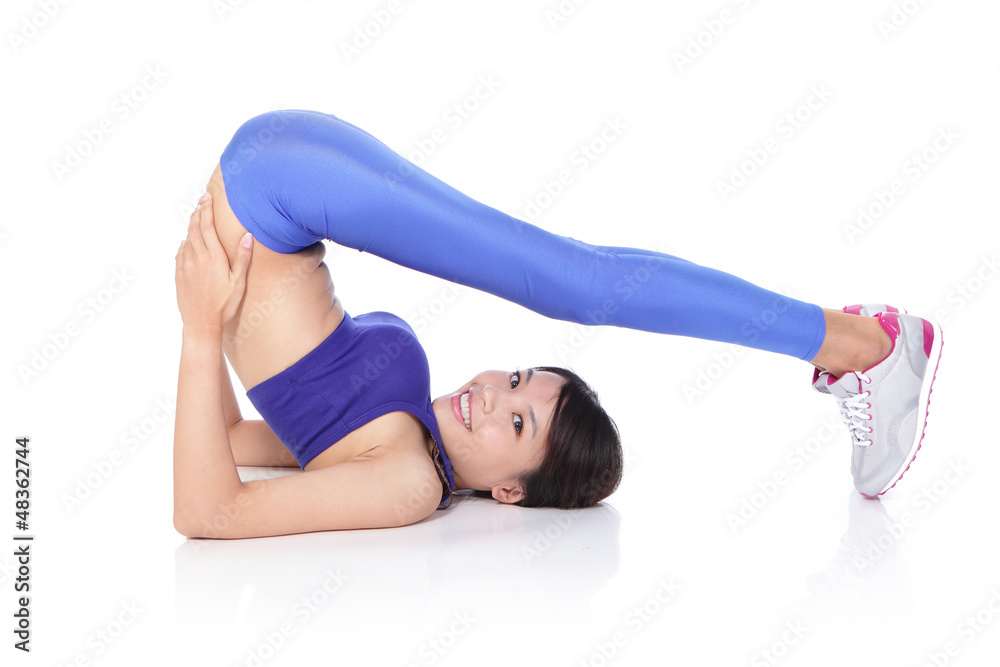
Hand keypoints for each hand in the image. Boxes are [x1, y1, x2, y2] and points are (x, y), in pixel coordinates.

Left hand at [175, 192, 252, 334]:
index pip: (208, 227)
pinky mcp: (179, 275)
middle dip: (198, 213)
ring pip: (187, 240)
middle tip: (201, 201)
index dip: (207, 210)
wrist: (201, 323)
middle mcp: (197, 258)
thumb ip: (243, 258)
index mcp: (214, 258)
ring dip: (191, 227)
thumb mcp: (239, 282)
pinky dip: (183, 244)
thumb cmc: (224, 305)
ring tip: (196, 218)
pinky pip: (180, 253)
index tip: (207, 198)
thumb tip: (248, 236)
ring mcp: (186, 266)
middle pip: (195, 229)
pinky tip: (186, 243)